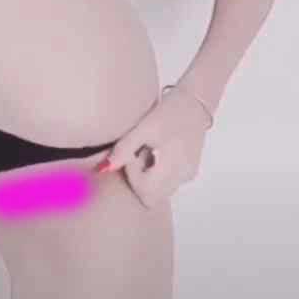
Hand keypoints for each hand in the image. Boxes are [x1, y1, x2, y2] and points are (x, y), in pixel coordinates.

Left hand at [94, 86, 210, 207]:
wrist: (194, 102)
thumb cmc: (169, 112)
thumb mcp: (143, 128)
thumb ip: (124, 149)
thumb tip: (104, 169)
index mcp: (173, 166)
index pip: (145, 191)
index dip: (132, 175)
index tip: (133, 153)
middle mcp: (183, 176)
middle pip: (152, 196)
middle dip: (140, 180)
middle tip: (140, 153)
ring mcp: (187, 175)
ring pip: (160, 191)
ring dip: (149, 177)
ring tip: (149, 150)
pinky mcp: (190, 170)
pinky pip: (168, 182)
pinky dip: (158, 173)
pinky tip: (158, 152)